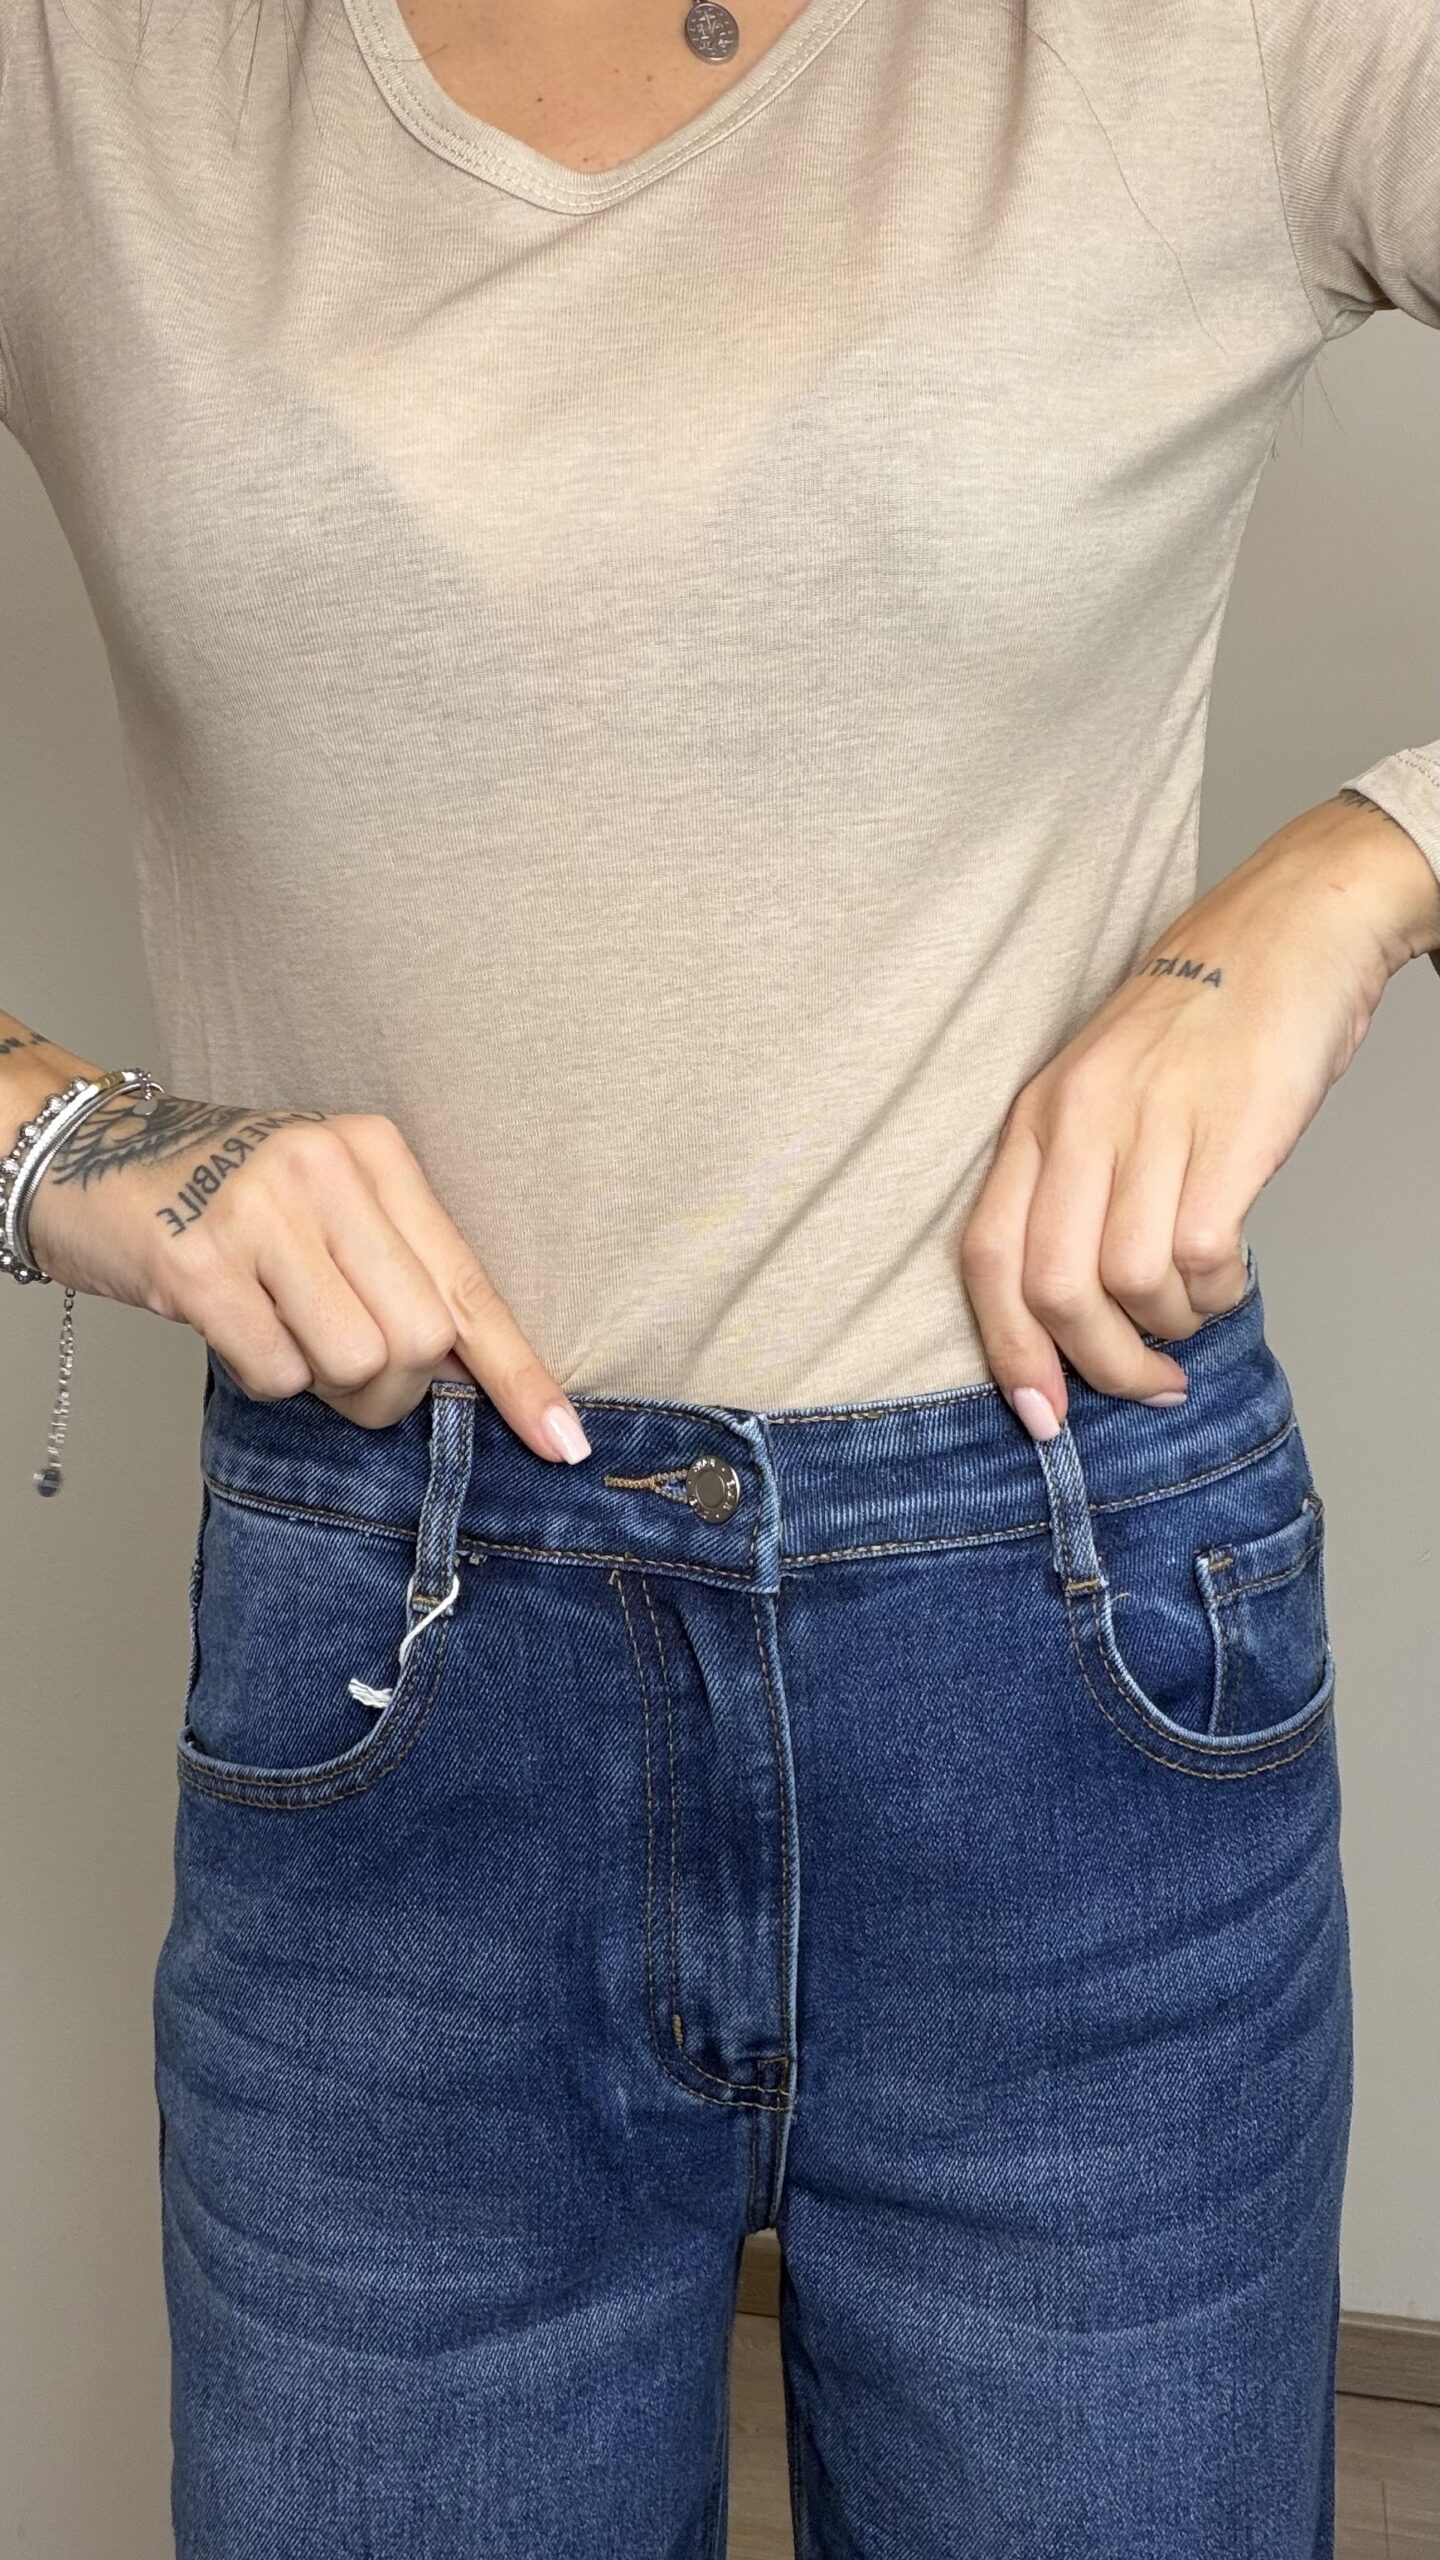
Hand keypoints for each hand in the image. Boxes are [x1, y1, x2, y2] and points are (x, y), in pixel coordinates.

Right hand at [24, 1091, 591, 1448]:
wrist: (88, 1157)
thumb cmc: (229, 1197)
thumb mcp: (329, 1205)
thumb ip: (400, 1271)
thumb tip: (474, 1378)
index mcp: (377, 1153)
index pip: (469, 1283)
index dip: (520, 1374)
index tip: (565, 1442)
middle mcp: (327, 1170)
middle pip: (421, 1339)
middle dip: (396, 1388)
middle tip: (347, 1372)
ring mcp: (259, 1211)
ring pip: (354, 1363)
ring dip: (326, 1387)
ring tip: (285, 1337)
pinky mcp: (197, 1262)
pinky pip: (273, 1374)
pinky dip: (263, 1378)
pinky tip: (233, 1328)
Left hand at [960, 796, 1439, 1437]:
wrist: (1290, 928)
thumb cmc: (1198, 1022)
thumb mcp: (1102, 1090)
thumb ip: (1073, 1182)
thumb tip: (1068, 1311)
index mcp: (1036, 1116)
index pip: (986, 1257)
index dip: (1008, 1354)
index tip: (1042, 1418)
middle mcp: (1079, 1119)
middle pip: (1053, 1289)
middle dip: (1098, 1366)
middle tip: (1146, 1387)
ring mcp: (1152, 1122)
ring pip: (1129, 1283)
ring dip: (1169, 1326)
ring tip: (1196, 1310)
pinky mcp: (1229, 1132)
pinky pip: (1202, 1256)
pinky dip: (1217, 1291)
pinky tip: (1230, 1276)